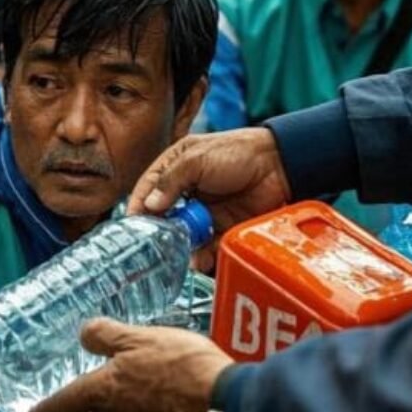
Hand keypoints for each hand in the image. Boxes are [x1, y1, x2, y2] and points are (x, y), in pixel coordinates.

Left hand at [28, 318, 232, 411]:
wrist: (225, 401)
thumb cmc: (181, 365)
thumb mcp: (139, 337)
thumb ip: (107, 335)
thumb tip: (85, 333)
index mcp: (104, 392)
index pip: (63, 404)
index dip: (45, 408)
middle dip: (90, 405)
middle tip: (94, 389)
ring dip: (120, 408)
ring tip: (132, 387)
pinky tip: (161, 398)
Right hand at [128, 128, 291, 268]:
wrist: (279, 165)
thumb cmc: (238, 151)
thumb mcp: (197, 158)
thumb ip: (171, 180)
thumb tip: (150, 205)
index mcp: (176, 166)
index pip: (150, 186)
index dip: (139, 202)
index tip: (132, 220)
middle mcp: (187, 190)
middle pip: (164, 214)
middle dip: (159, 229)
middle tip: (154, 241)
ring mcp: (204, 210)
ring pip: (184, 233)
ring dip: (180, 245)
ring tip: (179, 254)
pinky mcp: (222, 227)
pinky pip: (205, 245)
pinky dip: (201, 255)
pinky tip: (198, 259)